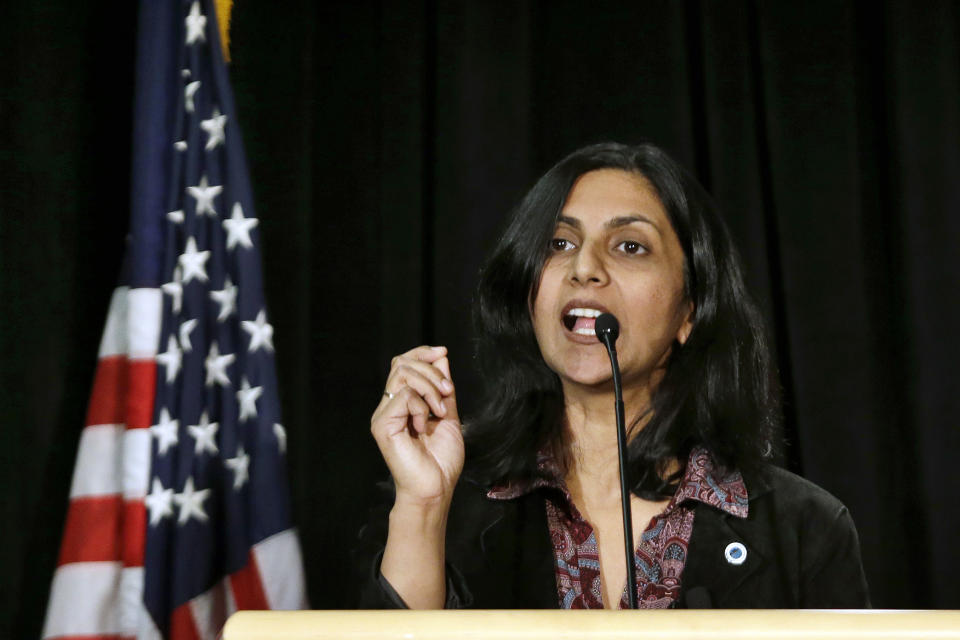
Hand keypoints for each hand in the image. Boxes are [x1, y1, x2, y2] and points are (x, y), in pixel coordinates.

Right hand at [370, 345, 463, 506]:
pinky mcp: (382, 425)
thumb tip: (441, 358)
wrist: (436, 487)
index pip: (403, 363)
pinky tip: (424, 426)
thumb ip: (443, 388)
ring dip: (430, 388)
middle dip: (431, 372)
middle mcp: (388, 406)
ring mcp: (383, 415)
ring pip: (403, 374)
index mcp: (402, 403)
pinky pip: (404, 395)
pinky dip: (422, 407)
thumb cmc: (441, 460)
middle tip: (447, 393)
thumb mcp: (448, 415)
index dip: (422, 353)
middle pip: (402, 363)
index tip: (442, 352)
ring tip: (439, 411)